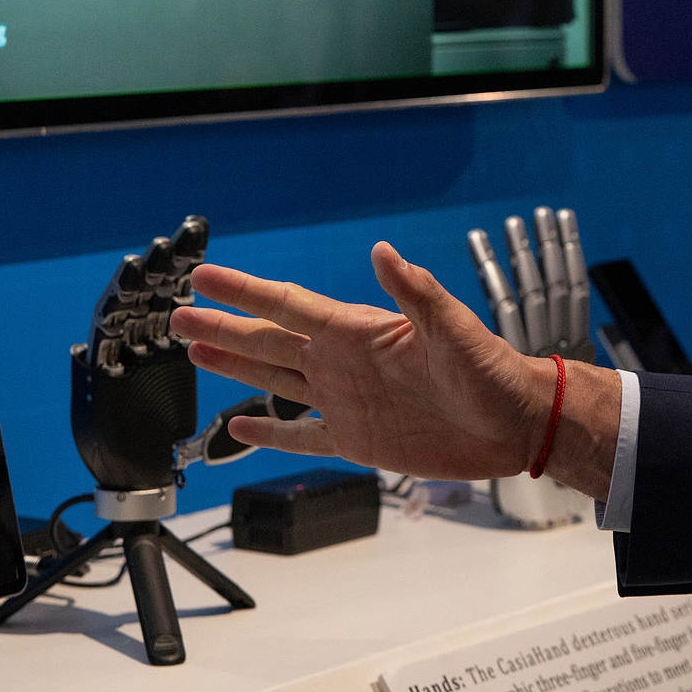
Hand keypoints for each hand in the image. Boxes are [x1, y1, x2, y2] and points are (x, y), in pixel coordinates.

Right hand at [173, 242, 608, 489]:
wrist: (513, 423)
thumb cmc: (490, 371)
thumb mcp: (454, 329)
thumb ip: (417, 292)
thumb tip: (383, 251)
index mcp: (358, 332)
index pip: (288, 306)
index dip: (244, 291)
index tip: (204, 274)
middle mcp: (343, 364)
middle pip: (268, 341)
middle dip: (222, 328)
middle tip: (177, 315)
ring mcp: (345, 402)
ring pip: (275, 381)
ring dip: (236, 366)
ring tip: (195, 351)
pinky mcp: (356, 440)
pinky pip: (302, 437)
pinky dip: (270, 434)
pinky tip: (240, 427)